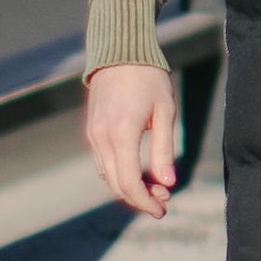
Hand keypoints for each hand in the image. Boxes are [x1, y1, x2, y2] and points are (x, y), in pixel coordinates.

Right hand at [84, 60, 179, 217]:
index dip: (145, 202)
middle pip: (116, 185)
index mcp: (121, 135)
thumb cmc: (148, 77)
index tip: (163, 209)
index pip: (129, 183)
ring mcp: (93, 135)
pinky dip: (119, 174)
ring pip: (108, 176)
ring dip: (129, 188)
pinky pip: (103, 162)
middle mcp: (102, 138)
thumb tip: (168, 184)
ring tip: (155, 186)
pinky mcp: (92, 130)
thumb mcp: (165, 111)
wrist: (120, 50)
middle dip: (140, 199)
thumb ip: (164, 150)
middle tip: (164, 200)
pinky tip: (137, 171)